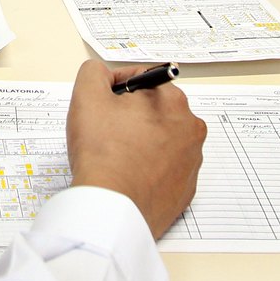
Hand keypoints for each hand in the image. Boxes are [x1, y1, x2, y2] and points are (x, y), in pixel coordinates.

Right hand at [65, 59, 204, 237]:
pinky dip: (149, 168)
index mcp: (173, 101)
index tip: (102, 104)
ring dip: (141, 141)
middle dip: (131, 115)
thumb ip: (95, 72)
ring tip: (117, 156)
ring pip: (161, 139)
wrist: (112, 208)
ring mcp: (191, 161)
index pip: (142, 79)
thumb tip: (102, 74)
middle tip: (106, 131)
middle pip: (154, 110)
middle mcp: (191, 128)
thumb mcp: (87, 96)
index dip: (115, 88)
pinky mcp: (186, 189)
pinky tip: (129, 175)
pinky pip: (166, 169)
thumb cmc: (103, 154)